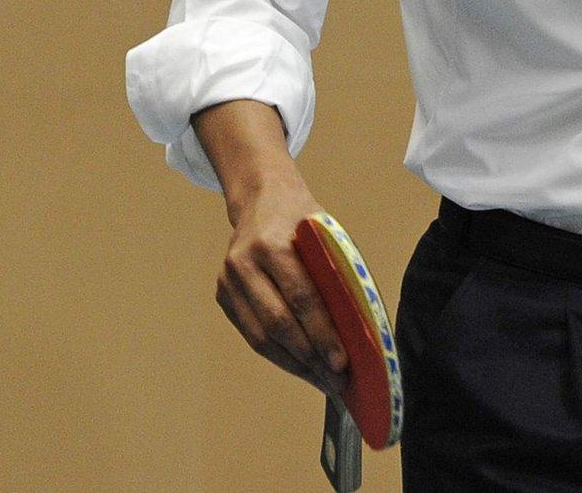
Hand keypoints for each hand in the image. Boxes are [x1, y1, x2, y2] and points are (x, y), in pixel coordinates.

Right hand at [193, 99, 347, 394]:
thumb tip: (359, 329)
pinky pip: (251, 334)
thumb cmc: (305, 222)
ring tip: (322, 381)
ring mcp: (228, 281)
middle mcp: (244, 263)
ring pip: (260, 336)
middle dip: (310, 357)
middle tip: (336, 381)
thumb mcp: (327, 235)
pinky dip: (278, 355)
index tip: (343, 362)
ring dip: (294, 364)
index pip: (301, 297)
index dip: (322, 333)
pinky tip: (301, 367)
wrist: (262, 200)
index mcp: (273, 243)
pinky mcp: (222, 295)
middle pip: (278, 322)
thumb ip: (337, 275)